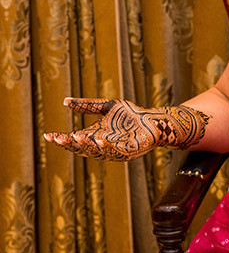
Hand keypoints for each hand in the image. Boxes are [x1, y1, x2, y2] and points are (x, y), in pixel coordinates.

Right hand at [44, 98, 208, 160]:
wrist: (155, 119)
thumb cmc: (131, 115)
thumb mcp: (106, 107)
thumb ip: (87, 105)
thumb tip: (65, 101)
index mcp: (95, 137)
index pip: (74, 141)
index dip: (62, 140)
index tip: (49, 135)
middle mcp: (103, 146)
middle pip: (84, 148)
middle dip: (72, 144)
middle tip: (61, 138)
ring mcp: (117, 150)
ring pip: (99, 152)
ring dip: (89, 146)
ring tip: (79, 137)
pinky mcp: (131, 150)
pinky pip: (117, 150)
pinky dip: (109, 146)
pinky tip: (101, 139)